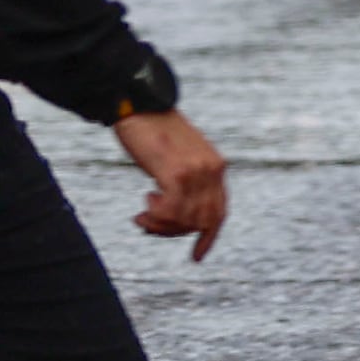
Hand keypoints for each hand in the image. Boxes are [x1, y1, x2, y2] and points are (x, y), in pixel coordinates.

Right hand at [115, 108, 230, 261]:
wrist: (140, 103)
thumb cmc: (154, 130)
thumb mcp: (178, 157)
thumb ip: (184, 181)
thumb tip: (172, 215)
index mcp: (216, 167)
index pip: (219, 212)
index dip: (208, 237)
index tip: (197, 257)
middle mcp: (211, 170)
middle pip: (202, 221)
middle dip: (174, 232)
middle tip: (148, 225)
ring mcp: (195, 172)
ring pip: (186, 220)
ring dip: (160, 226)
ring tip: (142, 215)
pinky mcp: (176, 172)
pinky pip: (173, 211)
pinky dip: (157, 216)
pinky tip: (145, 205)